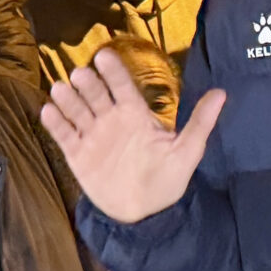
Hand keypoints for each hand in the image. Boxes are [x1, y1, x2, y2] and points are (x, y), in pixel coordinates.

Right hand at [41, 46, 225, 224]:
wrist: (143, 215)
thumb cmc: (166, 180)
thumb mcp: (187, 152)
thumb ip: (200, 122)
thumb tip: (222, 93)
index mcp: (136, 115)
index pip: (123, 87)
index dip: (114, 72)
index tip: (104, 55)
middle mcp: (112, 120)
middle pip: (97, 95)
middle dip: (88, 84)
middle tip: (80, 74)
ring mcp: (93, 136)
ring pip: (78, 111)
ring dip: (68, 99)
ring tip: (60, 89)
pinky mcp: (78, 154)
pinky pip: (64, 135)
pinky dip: (56, 123)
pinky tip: (48, 111)